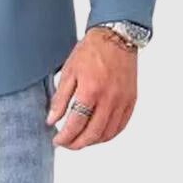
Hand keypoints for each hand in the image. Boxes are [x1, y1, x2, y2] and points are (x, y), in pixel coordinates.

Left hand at [46, 27, 136, 148]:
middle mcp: (109, 99)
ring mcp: (122, 101)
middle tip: (66, 144)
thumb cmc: (91, 51)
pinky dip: (108, 135)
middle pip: (93, 133)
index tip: (57, 140)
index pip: (76, 124)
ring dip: (92, 141)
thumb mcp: (69, 72)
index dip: (65, 137)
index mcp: (91, 90)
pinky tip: (97, 134)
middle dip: (77, 143)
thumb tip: (52, 119)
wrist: (115, 38)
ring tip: (79, 140)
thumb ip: (60, 98)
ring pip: (108, 134)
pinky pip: (120, 126)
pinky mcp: (131, 101)